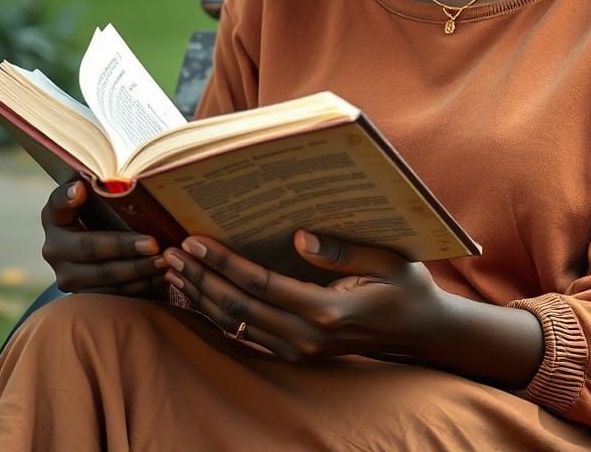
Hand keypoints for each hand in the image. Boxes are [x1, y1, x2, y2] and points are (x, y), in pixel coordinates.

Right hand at [40, 180, 167, 295]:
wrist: (104, 252)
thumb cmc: (107, 216)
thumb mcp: (102, 204)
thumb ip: (107, 194)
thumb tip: (125, 182)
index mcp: (55, 217)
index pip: (57, 204)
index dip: (67, 197)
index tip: (81, 189)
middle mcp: (54, 248)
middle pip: (89, 248)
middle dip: (124, 247)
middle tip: (154, 244)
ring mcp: (66, 275)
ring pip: (102, 277)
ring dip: (137, 270)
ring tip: (163, 262)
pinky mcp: (82, 296)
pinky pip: (112, 293)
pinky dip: (139, 286)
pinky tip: (160, 276)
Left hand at [163, 231, 450, 362]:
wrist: (421, 332)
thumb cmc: (407, 287)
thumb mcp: (388, 258)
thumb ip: (343, 249)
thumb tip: (299, 236)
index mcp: (327, 311)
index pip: (260, 285)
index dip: (223, 262)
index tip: (195, 240)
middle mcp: (306, 337)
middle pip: (237, 308)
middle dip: (200, 278)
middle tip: (170, 252)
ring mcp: (298, 351)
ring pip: (235, 326)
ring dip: (201, 297)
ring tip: (174, 271)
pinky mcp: (295, 354)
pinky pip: (245, 336)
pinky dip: (216, 316)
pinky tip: (197, 297)